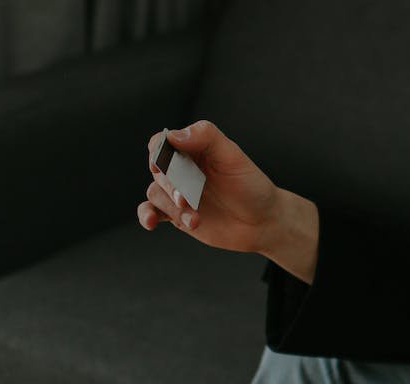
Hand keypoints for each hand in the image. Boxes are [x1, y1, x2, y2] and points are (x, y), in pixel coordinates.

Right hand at [139, 120, 282, 253]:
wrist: (262, 221)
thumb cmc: (251, 185)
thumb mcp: (233, 156)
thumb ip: (206, 137)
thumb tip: (174, 135)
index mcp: (193, 148)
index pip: (164, 143)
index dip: (158, 151)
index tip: (162, 164)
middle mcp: (182, 169)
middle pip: (158, 170)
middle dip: (170, 185)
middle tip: (186, 198)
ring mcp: (178, 192)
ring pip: (156, 193)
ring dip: (171, 207)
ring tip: (195, 219)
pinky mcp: (177, 214)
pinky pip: (152, 211)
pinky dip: (146, 215)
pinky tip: (151, 222)